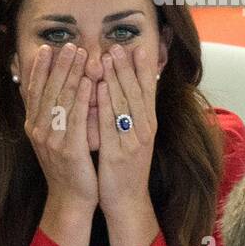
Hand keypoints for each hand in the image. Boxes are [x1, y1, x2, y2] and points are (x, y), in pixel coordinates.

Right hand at [23, 43, 97, 210]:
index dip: (40, 68)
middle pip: (48, 90)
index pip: (34, 90)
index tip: (48, 48)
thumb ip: (46, 115)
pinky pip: (76, 119)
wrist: (71, 199)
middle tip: (70, 44)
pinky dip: (83, 98)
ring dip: (72, 74)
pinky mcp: (69, 149)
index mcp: (34, 126)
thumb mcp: (51, 139)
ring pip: (62, 100)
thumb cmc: (67, 167)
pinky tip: (90, 82)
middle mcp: (38, 130)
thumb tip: (37, 91)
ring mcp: (52, 140)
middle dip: (59, 65)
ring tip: (81, 54)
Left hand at [96, 44, 159, 216]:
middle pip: (137, 92)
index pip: (147, 90)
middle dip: (128, 67)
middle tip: (119, 44)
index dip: (142, 68)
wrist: (127, 201)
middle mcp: (144, 130)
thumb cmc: (125, 168)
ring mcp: (132, 141)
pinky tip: (97, 87)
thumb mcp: (132, 138)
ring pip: (125, 104)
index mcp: (148, 125)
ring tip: (109, 56)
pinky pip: (109, 124)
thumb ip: (130, 115)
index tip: (136, 46)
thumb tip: (126, 90)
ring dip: (116, 78)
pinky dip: (104, 104)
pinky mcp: (118, 153)